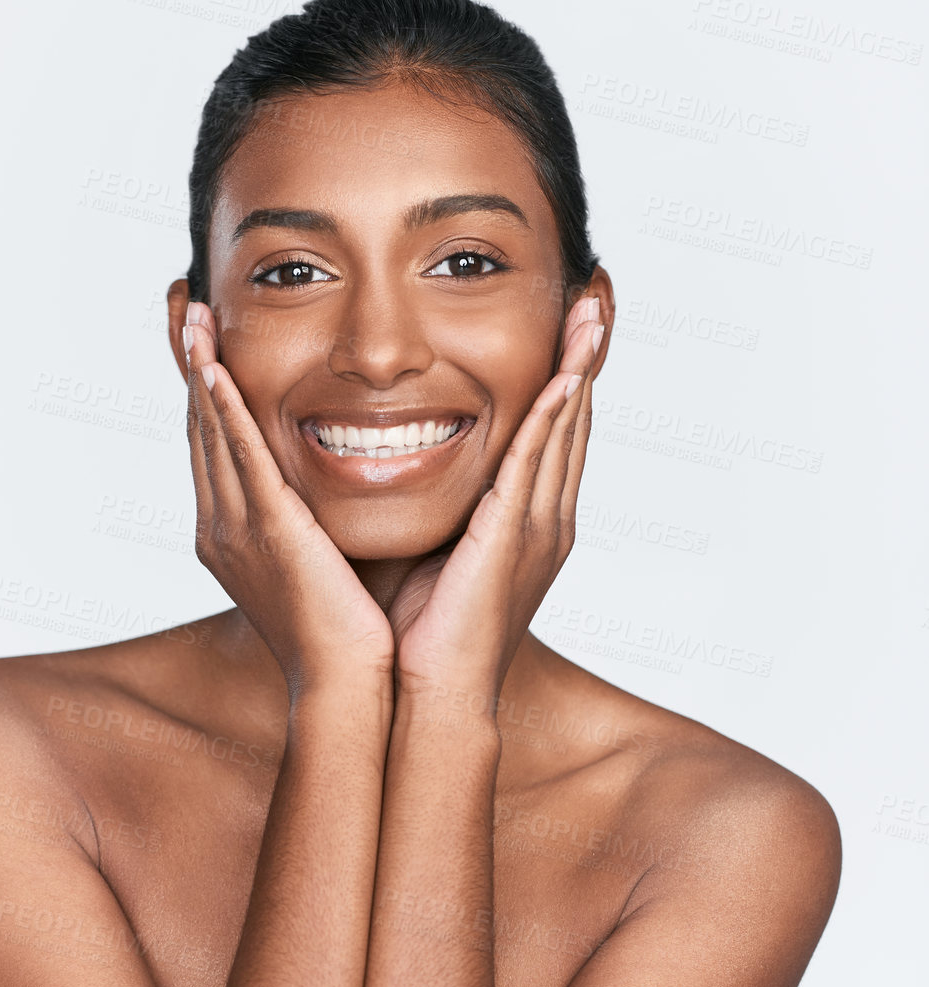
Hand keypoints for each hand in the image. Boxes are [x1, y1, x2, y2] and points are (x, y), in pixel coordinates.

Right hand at [183, 304, 395, 695]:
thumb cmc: (349, 632)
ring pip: (210, 433)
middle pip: (198, 427)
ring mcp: (237, 528)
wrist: (347, 683)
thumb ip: (317, 516)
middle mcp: (221, 526)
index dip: (202, 388)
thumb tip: (341, 481)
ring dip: (199, 369)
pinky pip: (239, 457)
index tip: (200, 336)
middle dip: (190, 363)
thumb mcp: (323, 558)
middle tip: (181, 305)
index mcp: (233, 533)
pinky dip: (222, 410)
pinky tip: (214, 367)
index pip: (213, 444)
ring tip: (191, 314)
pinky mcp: (268, 529)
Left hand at [389, 298, 602, 704]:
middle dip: (586, 355)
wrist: (429, 694)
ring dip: (580, 364)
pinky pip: (541, 459)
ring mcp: (538, 526)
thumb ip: (432, 504)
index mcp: (525, 522)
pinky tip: (565, 368)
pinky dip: (556, 411)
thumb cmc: (419, 632)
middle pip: (573, 418)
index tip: (569, 321)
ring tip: (593, 307)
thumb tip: (390, 460)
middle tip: (597, 293)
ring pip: (567, 427)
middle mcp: (544, 518)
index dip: (564, 375)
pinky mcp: (517, 535)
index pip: (551, 432)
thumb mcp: (431, 546)